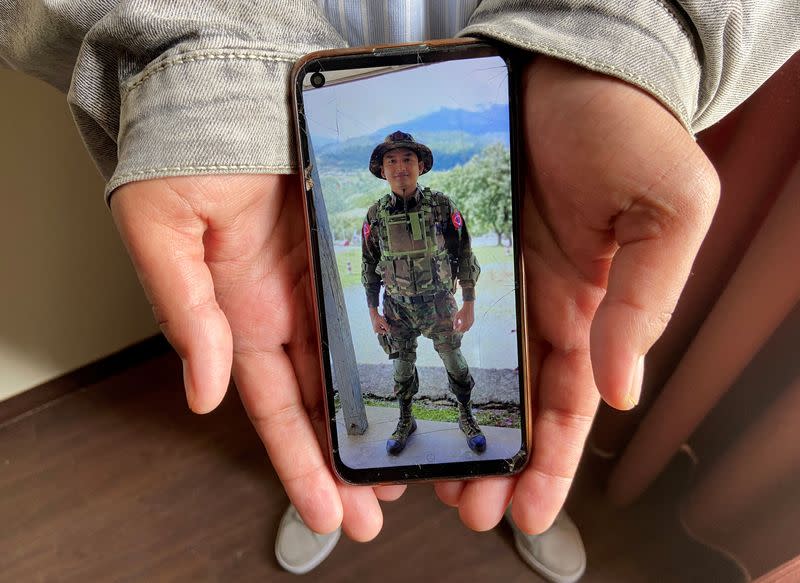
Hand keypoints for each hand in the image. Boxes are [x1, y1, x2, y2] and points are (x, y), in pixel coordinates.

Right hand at [110, 174, 402, 540]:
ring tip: (410, 460)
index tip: (327, 513)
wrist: (226, 91)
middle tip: (380, 506)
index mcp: (238, 319)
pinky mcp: (346, 250)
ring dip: (376, 413)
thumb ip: (187, 317)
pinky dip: (394, 345)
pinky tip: (418, 376)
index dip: (299, 463)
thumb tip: (202, 393)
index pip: (274, 410)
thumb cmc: (182, 157)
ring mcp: (318, 284)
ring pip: (352, 365)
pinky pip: (374, 307)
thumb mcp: (165, 239)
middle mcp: (283, 311)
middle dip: (345, 457)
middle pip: (320, 400)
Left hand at [435, 57, 718, 532]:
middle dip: (488, 456)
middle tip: (457, 504)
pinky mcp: (448, 242)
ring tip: (414, 465)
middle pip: (507, 398)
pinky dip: (412, 345)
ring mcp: (488, 276)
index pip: (569, 403)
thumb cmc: (630, 132)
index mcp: (588, 310)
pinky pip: (424, 303)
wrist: (572, 65)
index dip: (550, 461)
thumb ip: (645, 301)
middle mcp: (533, 304)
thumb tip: (622, 389)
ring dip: (442, 416)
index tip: (526, 514)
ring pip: (461, 364)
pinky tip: (391, 379)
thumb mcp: (666, 214)